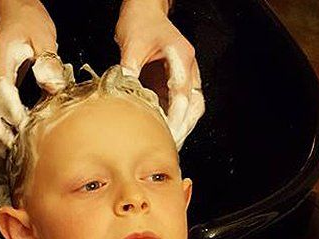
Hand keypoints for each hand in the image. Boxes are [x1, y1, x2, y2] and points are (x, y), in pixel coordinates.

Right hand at [0, 0, 68, 156]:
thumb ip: (48, 63)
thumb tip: (52, 87)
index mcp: (2, 57)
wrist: (13, 12)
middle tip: (12, 146)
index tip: (24, 126)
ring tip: (4, 150)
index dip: (11, 110)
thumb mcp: (44, 38)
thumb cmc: (28, 23)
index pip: (2, 89)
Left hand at [115, 0, 204, 149]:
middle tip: (171, 145)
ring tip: (170, 144)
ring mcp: (186, 74)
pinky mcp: (177, 80)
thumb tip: (123, 96)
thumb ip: (129, 70)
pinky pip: (181, 104)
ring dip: (182, 126)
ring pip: (192, 107)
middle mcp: (188, 67)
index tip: (169, 133)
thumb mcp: (131, 45)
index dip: (176, 116)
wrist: (145, 10)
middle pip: (194, 104)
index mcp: (181, 56)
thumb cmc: (140, 22)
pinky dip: (175, 119)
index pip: (182, 93)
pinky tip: (165, 132)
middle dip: (184, 127)